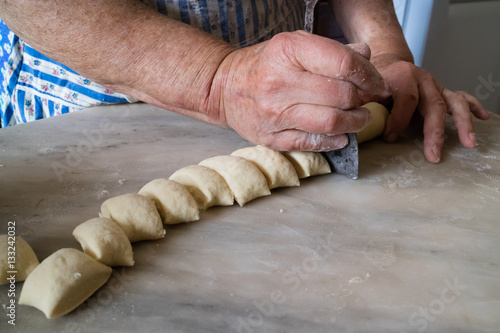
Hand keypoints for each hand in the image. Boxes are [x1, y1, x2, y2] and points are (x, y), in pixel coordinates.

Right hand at [207, 31, 384, 150]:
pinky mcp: (271, 137)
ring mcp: (275, 113)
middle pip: (342, 95)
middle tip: (367, 101)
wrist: (224, 88)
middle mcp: (280, 82)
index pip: (343, 64)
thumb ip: (330, 50)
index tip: (376, 83)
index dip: (369, 75)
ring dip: (355, 122)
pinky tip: (341, 134)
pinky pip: (313, 143)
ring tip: (359, 118)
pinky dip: (335, 140)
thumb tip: (365, 56)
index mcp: (288, 51)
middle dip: (364, 100)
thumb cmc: (265, 65)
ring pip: (332, 122)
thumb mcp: (294, 45)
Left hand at [371, 54, 489, 162]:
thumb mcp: (363, 89)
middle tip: (434, 155)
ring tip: (469, 142)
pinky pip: (461, 97)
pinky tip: (483, 117)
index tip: (390, 138)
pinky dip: (473, 107)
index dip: (398, 120)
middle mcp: (423, 79)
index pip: (405, 99)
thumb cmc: (374, 82)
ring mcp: (435, 85)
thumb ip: (360, 104)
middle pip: (433, 104)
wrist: (387, 65)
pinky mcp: (443, 91)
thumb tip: (355, 122)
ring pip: (453, 102)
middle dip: (435, 132)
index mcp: (401, 76)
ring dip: (463, 123)